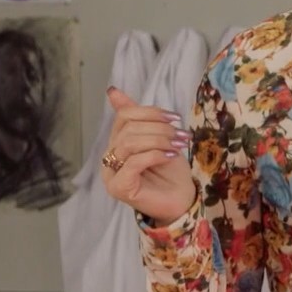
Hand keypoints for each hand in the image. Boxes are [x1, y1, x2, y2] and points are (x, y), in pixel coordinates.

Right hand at [101, 87, 197, 225]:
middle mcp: (109, 156)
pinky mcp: (118, 187)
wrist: (181, 200)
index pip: (125, 116)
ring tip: (178, 146)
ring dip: (159, 141)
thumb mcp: (159, 139)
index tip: (175, 118)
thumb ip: (140, 118)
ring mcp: (110, 173)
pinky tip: (170, 157)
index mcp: (117, 142)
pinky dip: (154, 155)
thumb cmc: (170, 171)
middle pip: (128, 129)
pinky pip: (133, 163)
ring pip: (129, 144)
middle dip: (159, 129)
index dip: (151, 112)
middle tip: (181, 136)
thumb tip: (112, 91)